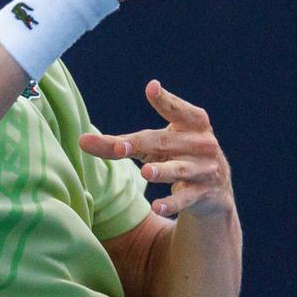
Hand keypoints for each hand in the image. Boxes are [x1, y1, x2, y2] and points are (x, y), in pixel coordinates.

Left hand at [78, 80, 234, 218]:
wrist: (215, 190)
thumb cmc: (176, 156)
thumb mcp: (154, 147)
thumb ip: (121, 143)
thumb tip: (82, 141)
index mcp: (193, 123)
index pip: (178, 110)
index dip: (165, 100)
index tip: (151, 88)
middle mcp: (202, 144)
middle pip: (165, 142)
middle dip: (141, 144)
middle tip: (119, 148)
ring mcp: (204, 169)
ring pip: (179, 170)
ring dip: (162, 171)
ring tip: (146, 173)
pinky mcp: (203, 194)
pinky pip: (186, 199)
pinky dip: (172, 204)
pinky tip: (157, 207)